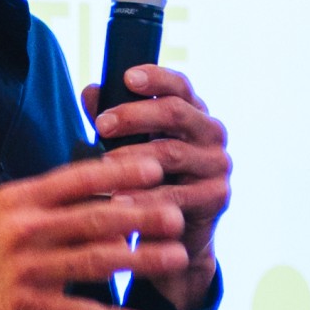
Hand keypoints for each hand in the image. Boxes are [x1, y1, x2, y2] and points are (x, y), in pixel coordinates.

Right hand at [0, 148, 187, 309]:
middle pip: (94, 218)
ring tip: (177, 257)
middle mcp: (24, 229)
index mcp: (21, 199)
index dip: (121, 172)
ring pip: (94, 262)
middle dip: (142, 215)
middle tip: (180, 213)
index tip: (158, 166)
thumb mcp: (0, 214)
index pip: (79, 178)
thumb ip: (49, 204)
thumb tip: (106, 197)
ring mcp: (24, 270)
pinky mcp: (22, 309)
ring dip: (140, 260)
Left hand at [83, 64, 230, 309]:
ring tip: (102, 165)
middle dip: (135, 116)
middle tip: (102, 125)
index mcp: (194, 112)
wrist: (176, 232)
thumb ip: (115, 120)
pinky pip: (176, 195)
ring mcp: (218, 164)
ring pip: (172, 153)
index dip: (156, 78)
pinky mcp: (217, 197)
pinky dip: (144, 197)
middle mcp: (212, 133)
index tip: (127, 77)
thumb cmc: (151, 179)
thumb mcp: (132, 146)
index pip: (180, 86)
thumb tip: (91, 92)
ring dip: (133, 157)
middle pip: (176, 114)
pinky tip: (118, 199)